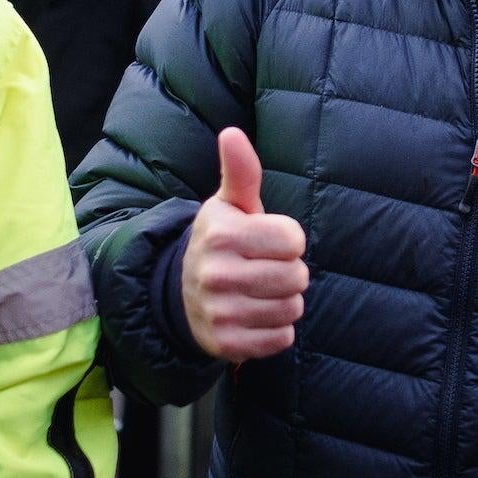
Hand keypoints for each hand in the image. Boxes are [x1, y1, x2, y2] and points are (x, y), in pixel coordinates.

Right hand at [181, 127, 307, 362]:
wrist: (181, 292)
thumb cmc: (221, 241)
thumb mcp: (229, 204)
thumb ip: (240, 170)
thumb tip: (232, 134)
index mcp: (221, 234)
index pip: (294, 240)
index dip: (288, 240)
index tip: (268, 240)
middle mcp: (216, 274)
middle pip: (297, 277)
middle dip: (289, 271)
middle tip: (265, 268)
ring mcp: (219, 313)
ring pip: (292, 308)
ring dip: (284, 300)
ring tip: (260, 291)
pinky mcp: (226, 344)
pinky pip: (282, 338)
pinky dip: (276, 329)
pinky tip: (254, 314)